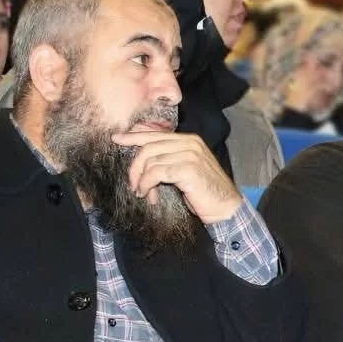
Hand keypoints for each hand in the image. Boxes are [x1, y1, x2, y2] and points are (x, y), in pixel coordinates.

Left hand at [113, 131, 242, 223]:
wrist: (225, 208)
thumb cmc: (204, 192)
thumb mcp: (185, 170)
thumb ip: (168, 159)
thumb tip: (143, 157)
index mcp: (189, 140)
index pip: (156, 134)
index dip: (134, 136)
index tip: (116, 139)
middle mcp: (190, 143)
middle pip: (148, 147)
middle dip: (135, 167)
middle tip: (133, 185)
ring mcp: (189, 154)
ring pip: (150, 161)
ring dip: (141, 180)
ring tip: (144, 194)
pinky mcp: (187, 169)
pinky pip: (155, 173)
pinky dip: (148, 185)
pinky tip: (150, 196)